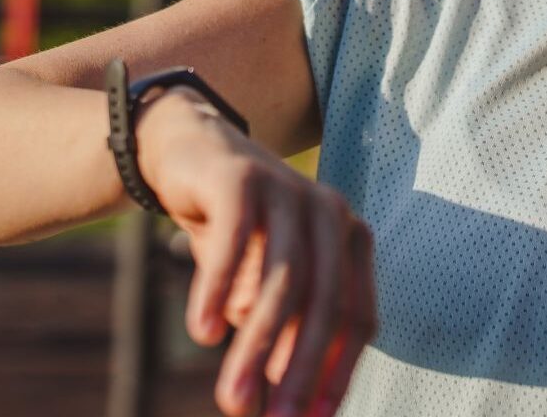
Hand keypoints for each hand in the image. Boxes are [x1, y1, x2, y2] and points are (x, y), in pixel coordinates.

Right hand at [138, 89, 376, 415]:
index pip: (358, 319)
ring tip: (232, 400)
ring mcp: (291, 190)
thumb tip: (279, 412)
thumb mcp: (264, 291)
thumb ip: (282, 338)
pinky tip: (204, 334)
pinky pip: (236, 242)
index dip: (338, 373)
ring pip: (282, 281)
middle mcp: (332, 213)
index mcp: (350, 242)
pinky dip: (219, 290)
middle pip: (325, 304)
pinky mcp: (244, 178)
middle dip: (300, 372)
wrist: (188, 157)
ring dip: (257, 346)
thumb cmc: (238, 236)